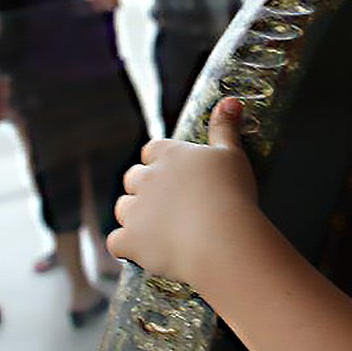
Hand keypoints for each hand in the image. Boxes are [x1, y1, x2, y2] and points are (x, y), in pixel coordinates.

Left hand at [107, 98, 259, 285]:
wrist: (222, 239)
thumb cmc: (232, 194)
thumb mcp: (233, 154)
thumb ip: (225, 127)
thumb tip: (230, 101)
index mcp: (169, 154)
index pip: (152, 150)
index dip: (161, 162)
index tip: (177, 174)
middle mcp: (146, 178)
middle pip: (133, 178)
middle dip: (145, 189)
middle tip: (172, 203)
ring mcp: (134, 210)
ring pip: (123, 208)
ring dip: (136, 216)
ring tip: (161, 227)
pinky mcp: (129, 240)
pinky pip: (117, 242)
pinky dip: (128, 246)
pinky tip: (145, 249)